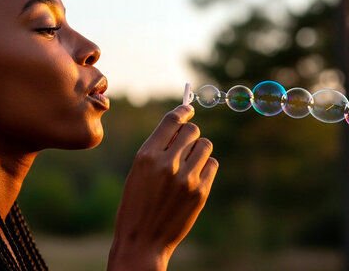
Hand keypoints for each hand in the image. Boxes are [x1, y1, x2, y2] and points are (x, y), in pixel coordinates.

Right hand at [108, 105, 218, 270]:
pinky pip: (212, 165)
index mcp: (146, 155)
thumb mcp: (138, 171)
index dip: (183, 111)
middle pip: (192, 130)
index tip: (188, 108)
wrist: (142, 240)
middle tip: (186, 144)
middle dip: (191, 134)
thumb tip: (180, 125)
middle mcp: (167, 163)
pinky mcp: (200, 192)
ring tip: (188, 165)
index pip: (171, 121)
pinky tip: (194, 178)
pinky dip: (206, 167)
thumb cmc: (136, 203)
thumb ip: (157, 149)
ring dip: (199, 151)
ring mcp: (186, 178)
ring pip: (205, 146)